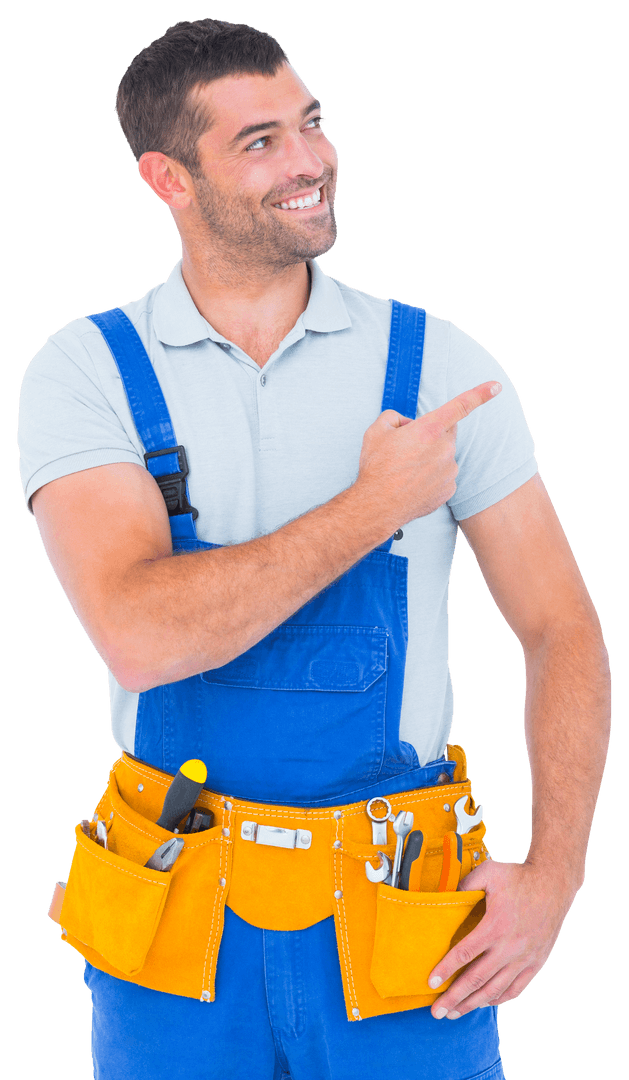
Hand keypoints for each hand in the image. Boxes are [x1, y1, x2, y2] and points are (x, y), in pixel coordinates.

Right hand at [356, 381, 500, 526]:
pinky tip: (413, 483)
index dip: (480, 394)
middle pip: (446, 433)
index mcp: (428, 430)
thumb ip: (395, 417)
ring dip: (430, 458)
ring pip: (444, 456)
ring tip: (405, 470)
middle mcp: (444, 449)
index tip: (496, 386)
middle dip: (431, 436)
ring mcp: (449, 470)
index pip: (460, 405)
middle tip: (407, 449)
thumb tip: (406, 423)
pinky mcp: (449, 489)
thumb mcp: (376, 431)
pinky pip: (444, 476)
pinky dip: (431, 477)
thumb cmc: (376, 468)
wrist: (377, 506)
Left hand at [427, 858, 578, 1018]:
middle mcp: (510, 947)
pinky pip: (515, 989)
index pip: (465, 954)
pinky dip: (498, 999)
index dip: (446, 970)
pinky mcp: (536, 963)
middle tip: (436, 1011)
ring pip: (494, 989)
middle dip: (454, 997)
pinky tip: (483, 1003)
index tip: (431, 983)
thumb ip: (466, 884)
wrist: (554, 884)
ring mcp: (524, 958)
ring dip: (473, 1004)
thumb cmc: (519, 876)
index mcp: (495, 926)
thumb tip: (446, 895)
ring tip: (454, 1013)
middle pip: (476, 979)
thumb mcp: (489, 872)